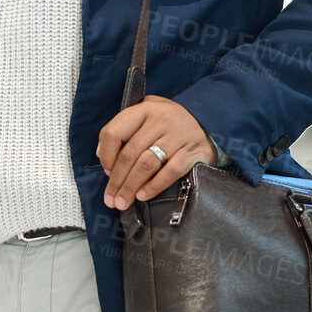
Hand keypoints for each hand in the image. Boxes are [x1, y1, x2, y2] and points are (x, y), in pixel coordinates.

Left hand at [96, 96, 219, 210]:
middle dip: (116, 180)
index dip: (106, 155)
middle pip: (129, 154)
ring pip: (146, 164)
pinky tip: (143, 195)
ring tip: (123, 202)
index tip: (106, 171)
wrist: (207, 121)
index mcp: (143, 109)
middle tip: (111, 199)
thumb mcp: (146, 117)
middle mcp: (160, 120)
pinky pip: (170, 171)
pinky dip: (154, 185)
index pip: (114, 132)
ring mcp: (177, 135)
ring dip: (131, 186)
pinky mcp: (192, 151)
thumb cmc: (168, 123)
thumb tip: (103, 156)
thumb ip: (124, 131)